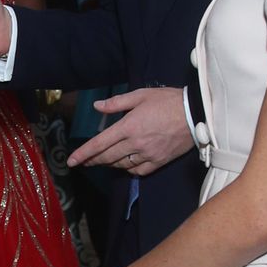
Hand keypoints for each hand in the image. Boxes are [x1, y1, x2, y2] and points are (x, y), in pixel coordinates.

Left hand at [69, 88, 191, 173]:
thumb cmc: (167, 101)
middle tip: (83, 162)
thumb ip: (117, 103)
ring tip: (102, 161)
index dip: (83, 153)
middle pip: (107, 157)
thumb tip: (97, 106)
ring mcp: (147, 155)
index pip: (99, 143)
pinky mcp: (158, 162)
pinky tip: (124, 165)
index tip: (71, 161)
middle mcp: (135, 143)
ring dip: (108, 164)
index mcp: (128, 126)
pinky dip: (127, 169)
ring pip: (121, 165)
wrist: (195, 114)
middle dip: (92, 160)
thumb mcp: (140, 96)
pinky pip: (137, 171)